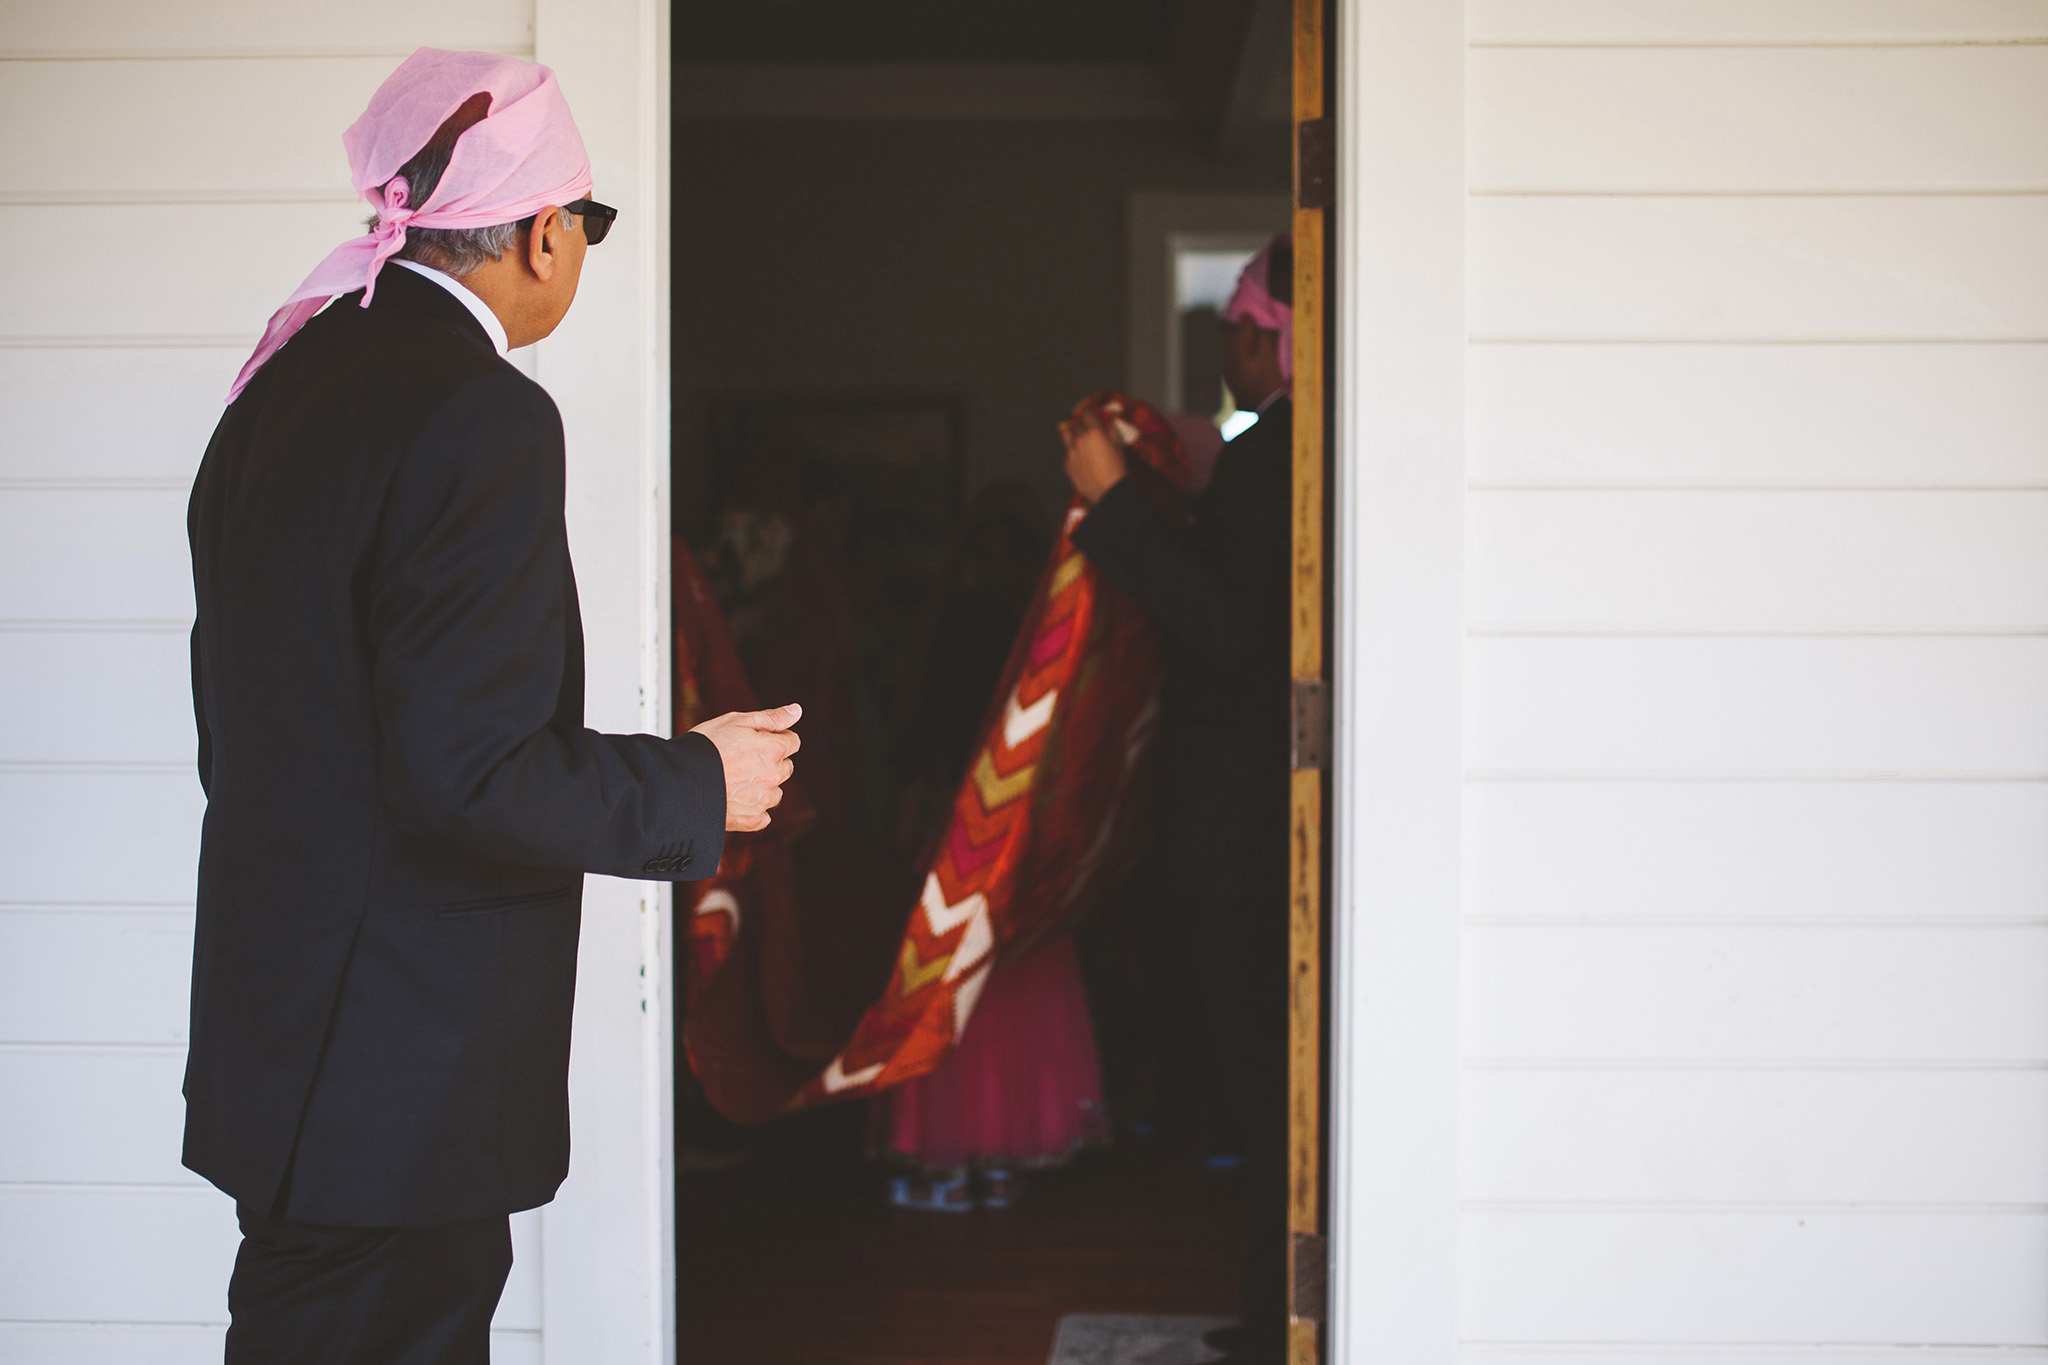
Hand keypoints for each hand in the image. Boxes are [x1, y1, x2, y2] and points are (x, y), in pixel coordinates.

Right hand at [691, 704, 800, 831]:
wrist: (679, 781)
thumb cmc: (705, 747)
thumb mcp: (737, 721)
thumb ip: (771, 718)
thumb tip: (796, 711)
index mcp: (773, 749)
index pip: (792, 741)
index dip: (775, 738)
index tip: (757, 740)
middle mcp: (773, 776)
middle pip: (786, 767)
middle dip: (771, 761)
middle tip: (743, 759)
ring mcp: (763, 800)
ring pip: (776, 792)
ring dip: (764, 786)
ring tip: (737, 780)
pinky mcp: (751, 820)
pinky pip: (763, 816)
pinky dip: (754, 809)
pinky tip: (736, 800)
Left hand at [1060, 411, 1128, 503]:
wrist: (1109, 491)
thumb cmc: (1117, 469)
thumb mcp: (1119, 446)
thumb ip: (1111, 431)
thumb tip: (1108, 423)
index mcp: (1094, 433)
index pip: (1087, 414)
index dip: (1088, 412)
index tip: (1089, 413)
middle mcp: (1080, 440)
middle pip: (1075, 424)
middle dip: (1081, 424)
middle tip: (1085, 428)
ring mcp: (1071, 453)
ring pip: (1066, 436)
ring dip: (1071, 435)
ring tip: (1077, 439)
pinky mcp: (1067, 465)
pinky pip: (1067, 454)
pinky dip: (1072, 454)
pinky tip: (1080, 460)